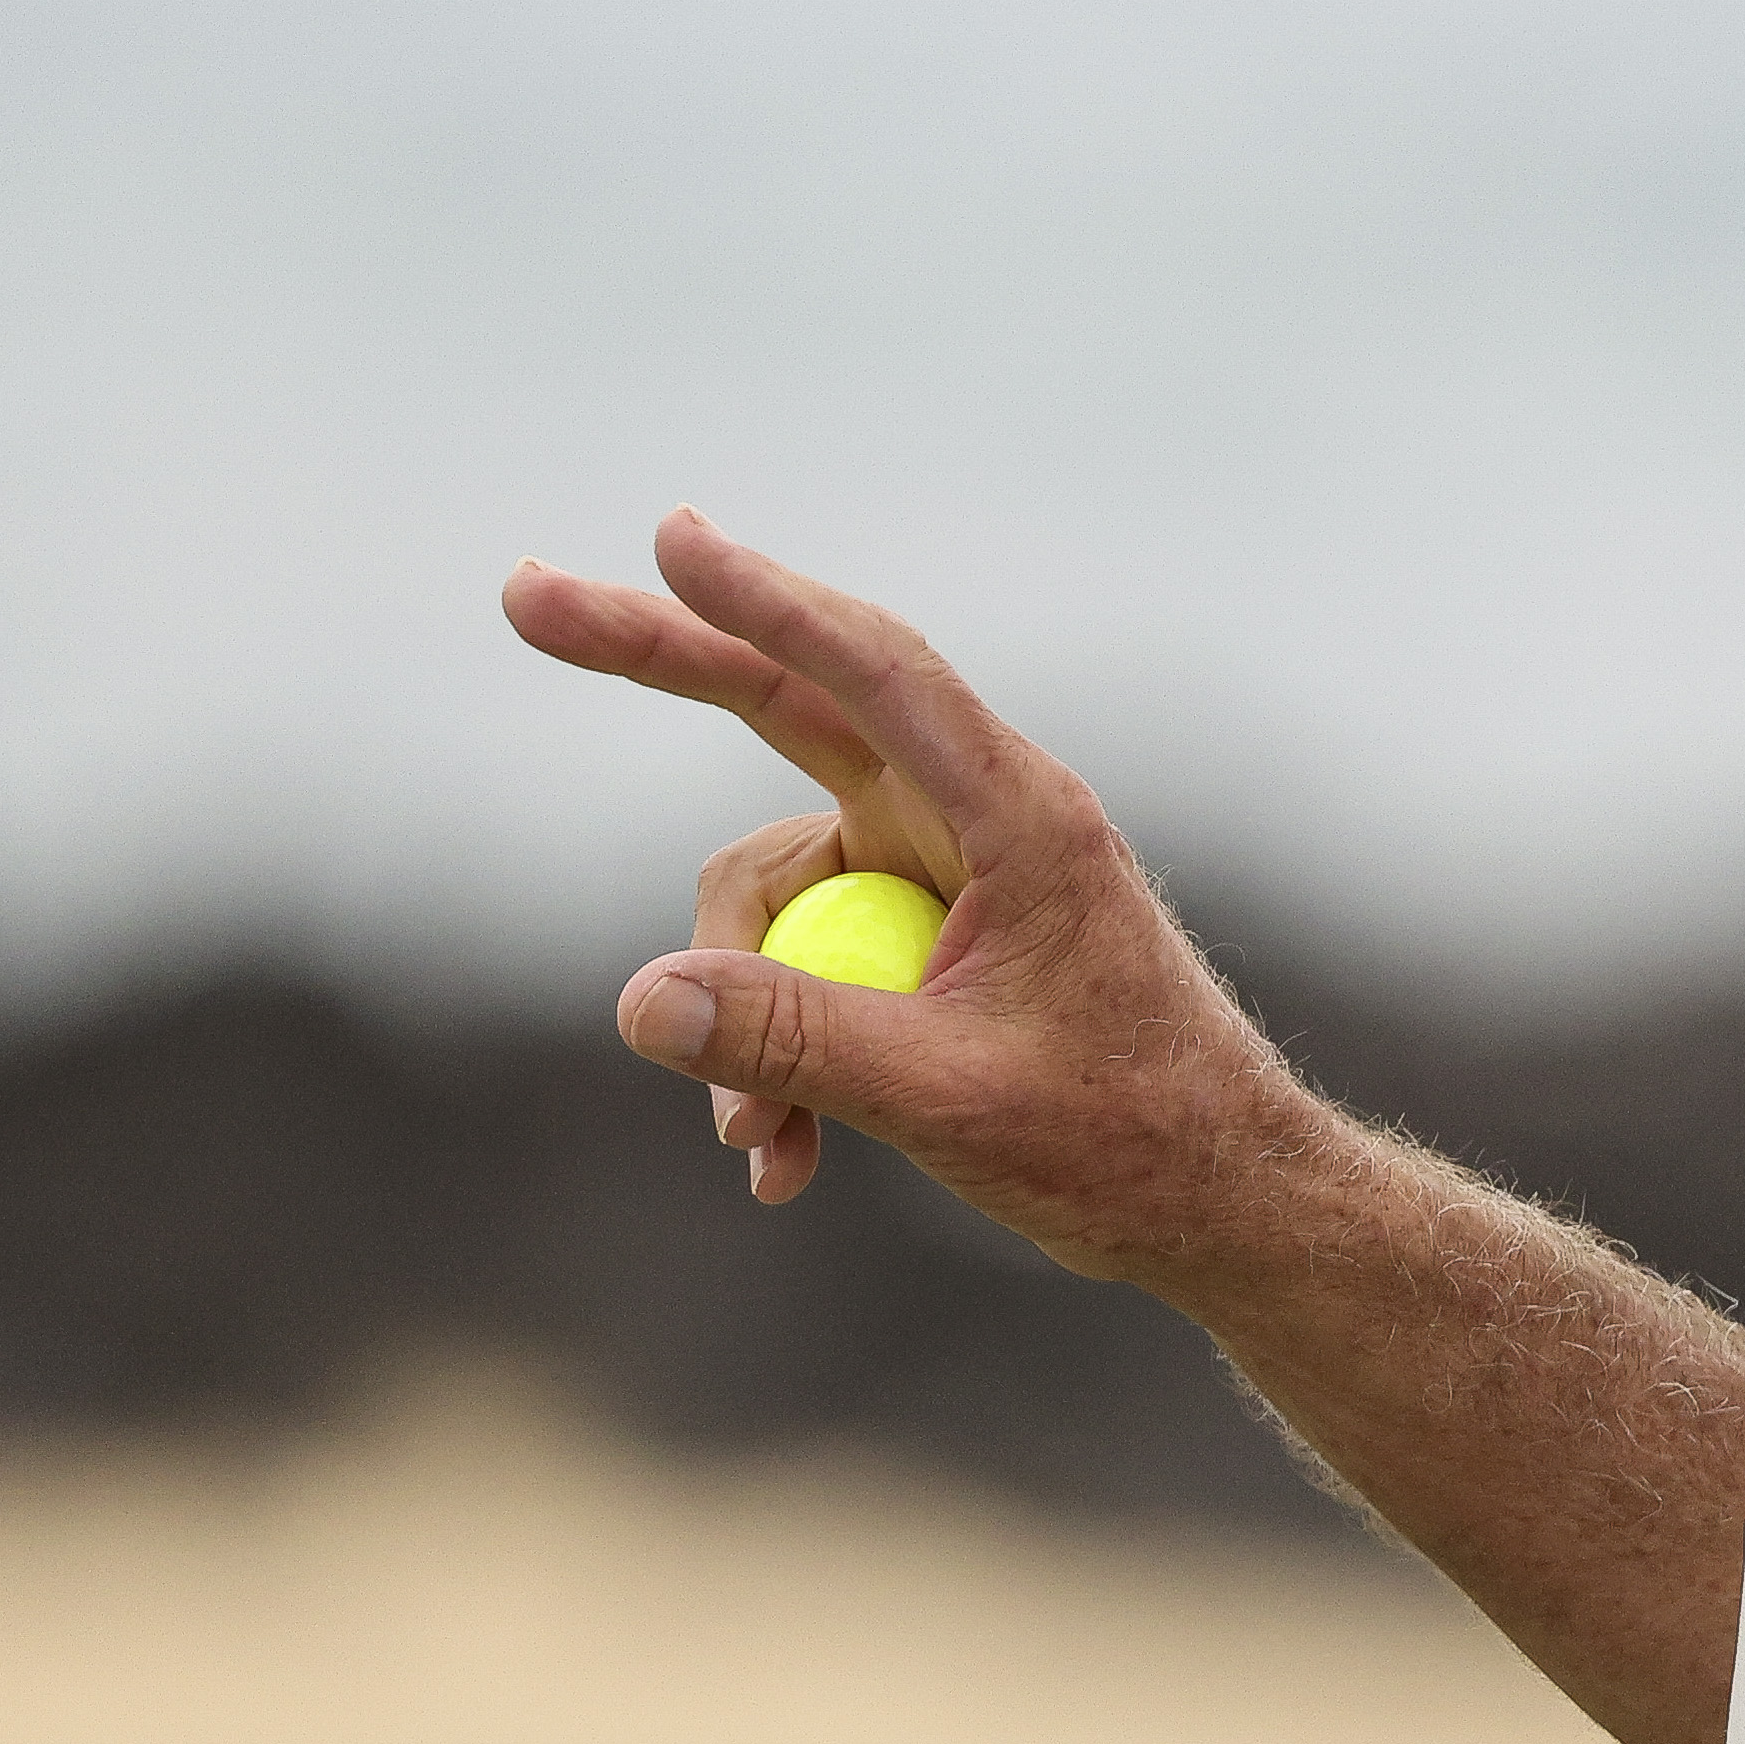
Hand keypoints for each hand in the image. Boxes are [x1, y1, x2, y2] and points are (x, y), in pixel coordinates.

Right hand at [501, 510, 1295, 1274]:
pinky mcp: (923, 944)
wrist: (1221, 1208)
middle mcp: (975, 820)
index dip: (766, 602)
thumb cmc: (1130, 1143)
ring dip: (738, 1021)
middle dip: (661, 663)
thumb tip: (641, 1000)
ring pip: (770, 894)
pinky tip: (784, 1164)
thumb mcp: (950, 1097)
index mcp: (1019, 817)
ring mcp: (942, 878)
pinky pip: (801, 969)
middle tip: (523, 598)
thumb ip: (796, 1043)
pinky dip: (776, 1058)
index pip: (875, 675)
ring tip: (759, 1145)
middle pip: (788, 711)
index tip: (671, 535)